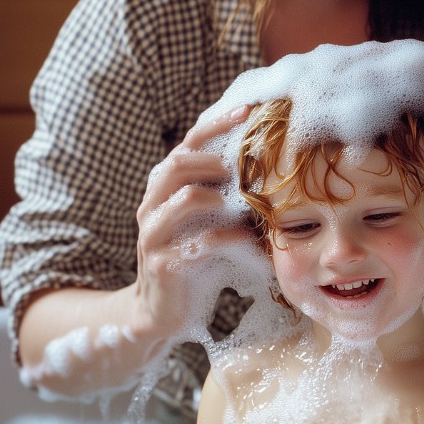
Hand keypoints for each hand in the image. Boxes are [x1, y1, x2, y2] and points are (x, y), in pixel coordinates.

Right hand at [133, 105, 251, 334]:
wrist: (160, 313)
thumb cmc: (193, 260)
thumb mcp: (206, 221)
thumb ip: (224, 193)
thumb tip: (271, 163)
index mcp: (162, 187)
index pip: (186, 143)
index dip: (215, 124)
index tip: (248, 110)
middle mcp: (151, 204)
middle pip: (178, 162)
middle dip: (217, 158)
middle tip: (249, 162)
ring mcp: (152, 233)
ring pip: (185, 197)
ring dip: (222, 195)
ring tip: (248, 201)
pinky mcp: (162, 263)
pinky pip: (200, 241)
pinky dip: (231, 237)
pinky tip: (250, 241)